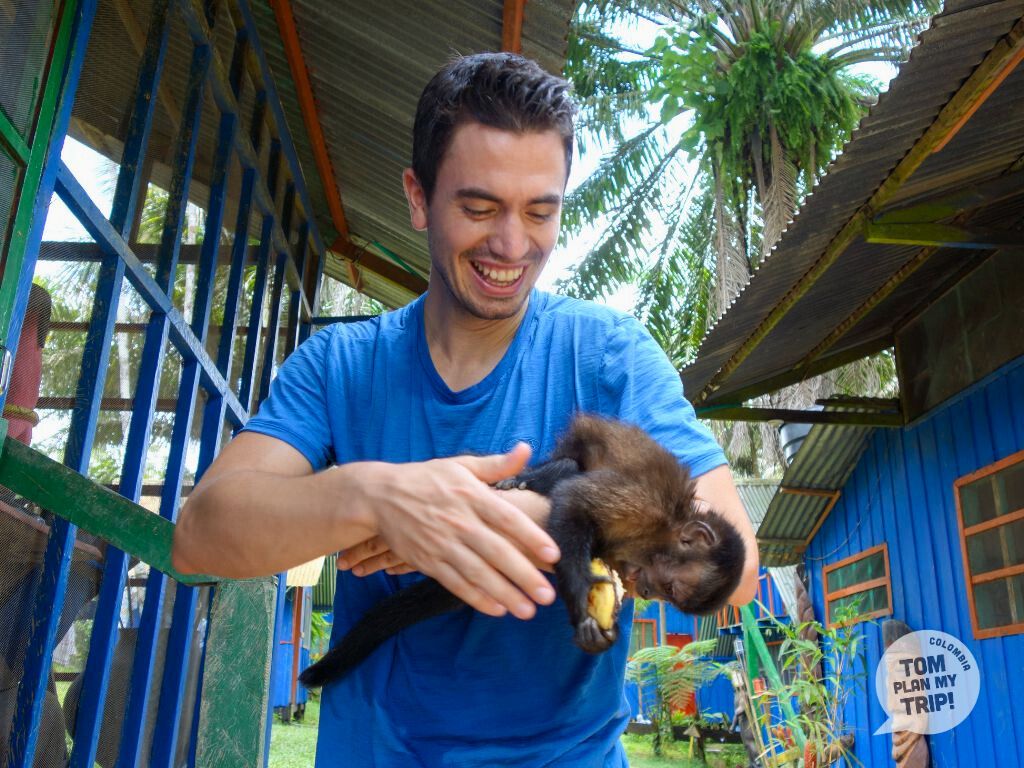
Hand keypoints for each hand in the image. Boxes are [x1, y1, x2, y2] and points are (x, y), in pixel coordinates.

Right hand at [336, 444, 559, 618]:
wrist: (380, 495)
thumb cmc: (426, 479)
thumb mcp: (461, 465)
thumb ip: (497, 464)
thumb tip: (526, 449)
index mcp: (472, 496)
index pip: (507, 519)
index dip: (531, 537)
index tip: (553, 554)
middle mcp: (459, 522)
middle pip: (496, 551)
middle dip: (523, 575)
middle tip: (547, 596)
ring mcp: (442, 544)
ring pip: (478, 573)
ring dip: (504, 594)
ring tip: (528, 610)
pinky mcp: (428, 561)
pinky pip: (455, 583)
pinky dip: (476, 597)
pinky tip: (497, 609)